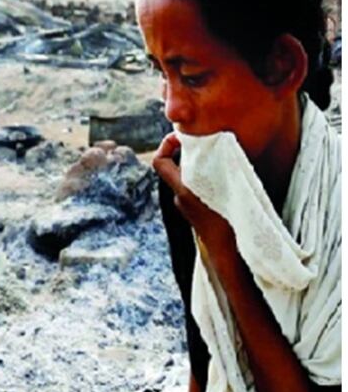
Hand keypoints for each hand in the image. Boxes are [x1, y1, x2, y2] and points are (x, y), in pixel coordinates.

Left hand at [152, 134, 235, 269]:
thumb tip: (224, 146)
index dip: (166, 145)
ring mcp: (186, 208)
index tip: (181, 137)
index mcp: (183, 189)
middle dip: (188, 155)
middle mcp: (180, 198)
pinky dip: (204, 184)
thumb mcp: (229, 189)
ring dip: (199, 170)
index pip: (159, 162)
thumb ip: (222, 167)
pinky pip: (195, 193)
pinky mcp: (196, 216)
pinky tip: (224, 183)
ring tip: (218, 162)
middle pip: (175, 168)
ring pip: (187, 181)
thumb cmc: (231, 222)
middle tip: (205, 145)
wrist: (230, 255)